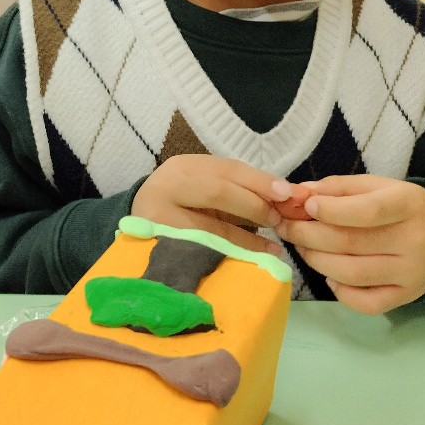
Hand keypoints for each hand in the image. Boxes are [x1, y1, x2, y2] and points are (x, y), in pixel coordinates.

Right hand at [132, 155, 284, 255]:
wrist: (137, 229)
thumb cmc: (180, 207)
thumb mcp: (202, 188)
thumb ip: (235, 189)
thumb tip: (282, 198)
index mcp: (182, 167)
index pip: (226, 169)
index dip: (259, 180)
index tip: (287, 193)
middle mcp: (167, 186)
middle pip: (218, 192)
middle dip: (253, 204)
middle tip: (278, 219)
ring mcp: (159, 217)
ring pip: (210, 225)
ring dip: (247, 236)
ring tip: (273, 244)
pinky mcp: (161, 245)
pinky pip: (204, 249)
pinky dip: (233, 253)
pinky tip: (253, 257)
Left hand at [275, 174, 424, 313]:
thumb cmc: (404, 208)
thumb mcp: (379, 187)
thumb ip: (340, 188)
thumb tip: (300, 194)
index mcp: (409, 205)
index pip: (367, 211)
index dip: (330, 210)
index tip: (306, 206)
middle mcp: (414, 242)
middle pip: (350, 243)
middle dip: (308, 235)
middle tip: (288, 227)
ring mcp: (410, 274)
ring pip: (351, 274)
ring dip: (316, 261)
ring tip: (303, 248)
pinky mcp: (404, 297)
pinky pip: (364, 302)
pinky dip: (340, 291)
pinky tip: (330, 275)